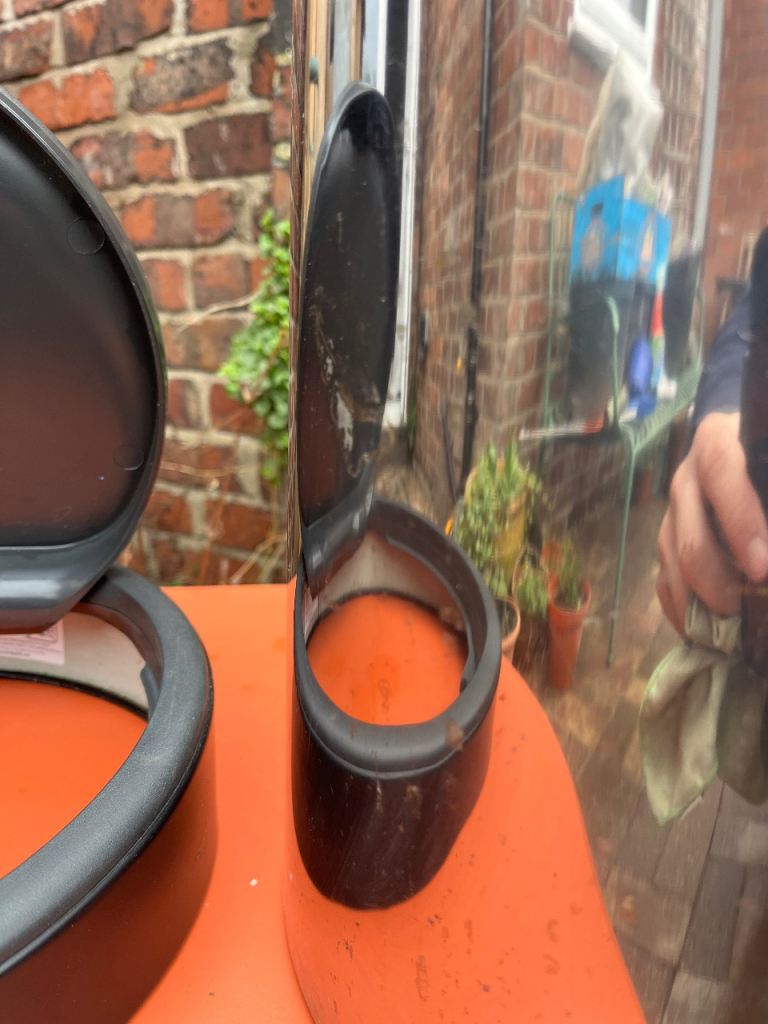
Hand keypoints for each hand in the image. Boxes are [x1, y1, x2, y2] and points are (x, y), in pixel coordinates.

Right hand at [657, 412, 767, 633]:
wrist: (737, 449)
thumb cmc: (760, 458)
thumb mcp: (767, 463)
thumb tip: (767, 558)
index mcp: (717, 441)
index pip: (720, 471)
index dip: (739, 520)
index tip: (760, 567)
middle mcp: (685, 477)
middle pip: (690, 536)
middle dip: (718, 581)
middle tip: (743, 609)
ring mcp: (671, 510)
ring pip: (673, 562)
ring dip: (699, 601)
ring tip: (729, 628)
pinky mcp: (665, 538)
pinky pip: (663, 579)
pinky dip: (682, 610)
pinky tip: (702, 630)